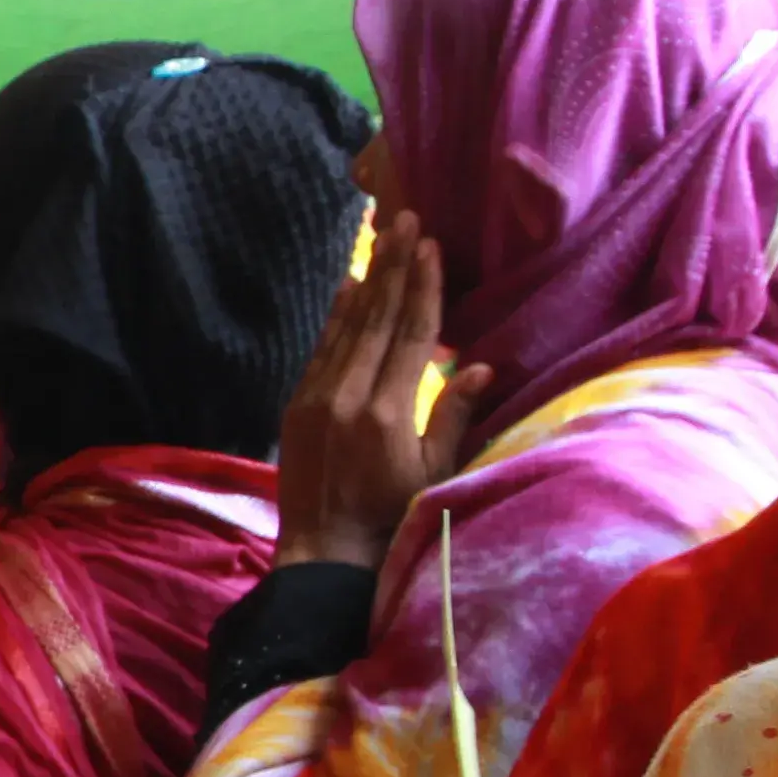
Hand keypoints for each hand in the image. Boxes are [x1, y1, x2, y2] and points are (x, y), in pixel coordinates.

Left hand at [277, 218, 492, 570]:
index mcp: (388, 413)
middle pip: (376, 319)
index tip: (430, 246)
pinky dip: (336, 317)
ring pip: (346, 328)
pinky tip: (348, 286)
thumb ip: (454, 415)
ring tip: (381, 239)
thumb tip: (479, 363)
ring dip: (366, 281)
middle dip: (393, 267)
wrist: (324, 558)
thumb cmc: (392, 520)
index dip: (422, 288)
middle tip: (404, 218)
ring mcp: (317, 400)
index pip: (410, 335)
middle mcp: (348, 398)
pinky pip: (321, 350)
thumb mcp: (434, 474)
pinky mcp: (297, 408)